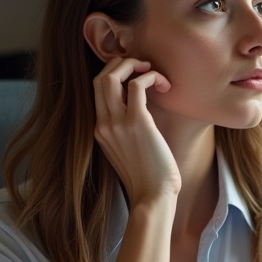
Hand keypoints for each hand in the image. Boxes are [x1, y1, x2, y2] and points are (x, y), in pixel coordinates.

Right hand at [93, 58, 180, 207]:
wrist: (152, 198)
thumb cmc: (149, 179)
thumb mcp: (128, 153)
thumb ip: (126, 132)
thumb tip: (141, 114)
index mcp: (100, 131)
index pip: (97, 90)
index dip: (115, 75)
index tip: (136, 77)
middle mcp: (103, 124)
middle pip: (99, 78)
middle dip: (121, 64)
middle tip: (143, 67)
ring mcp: (117, 123)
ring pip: (111, 75)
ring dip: (133, 65)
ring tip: (152, 71)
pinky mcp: (137, 122)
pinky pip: (137, 84)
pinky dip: (151, 76)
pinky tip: (164, 85)